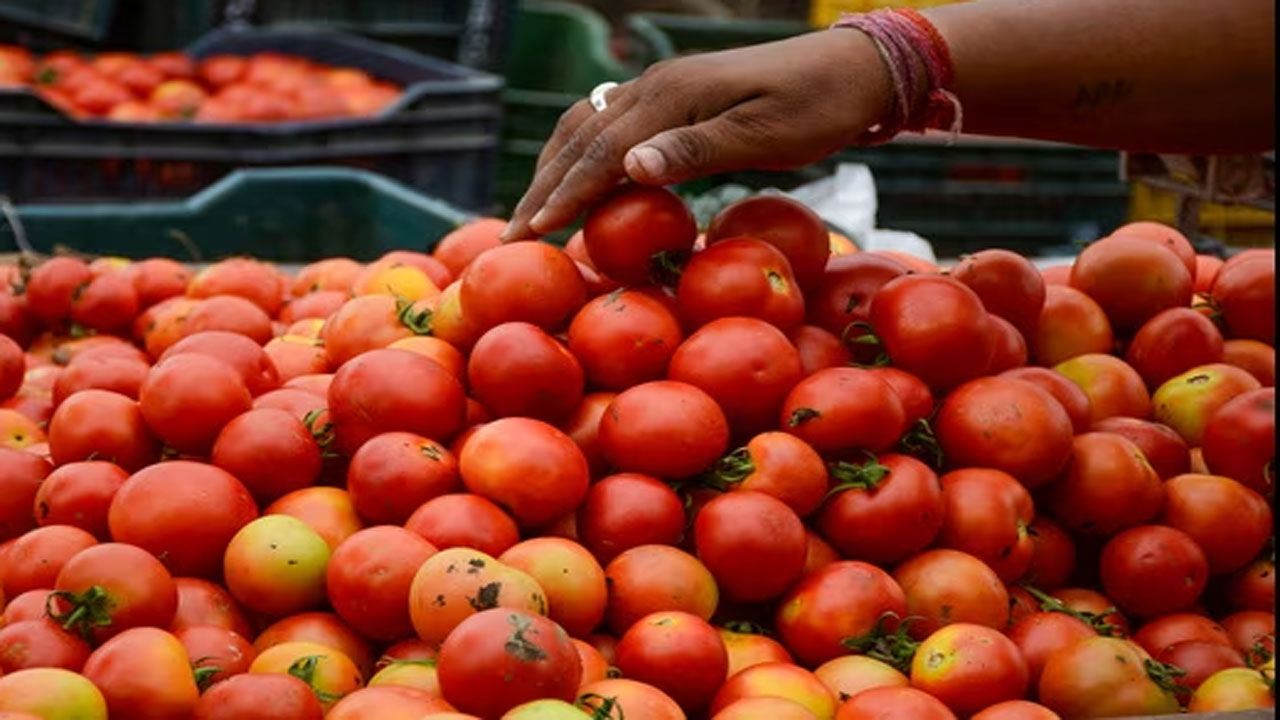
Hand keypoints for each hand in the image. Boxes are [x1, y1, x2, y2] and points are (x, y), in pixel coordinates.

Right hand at [501, 29, 893, 240]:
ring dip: (554, 170)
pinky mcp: (673, 98)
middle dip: (543, 188)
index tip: (533, 235)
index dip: (564, 195)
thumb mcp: (764, 137)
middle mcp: (655, 87)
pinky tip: (576, 184)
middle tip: (512, 237)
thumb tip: (628, 168)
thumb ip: (695, 151)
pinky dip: (581, 157)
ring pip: (587, 128)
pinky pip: (609, 126)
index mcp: (671, 96)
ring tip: (533, 215)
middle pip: (580, 138)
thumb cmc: (816, 111)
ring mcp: (661, 89)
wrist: (850, 71)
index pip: (601, 152)